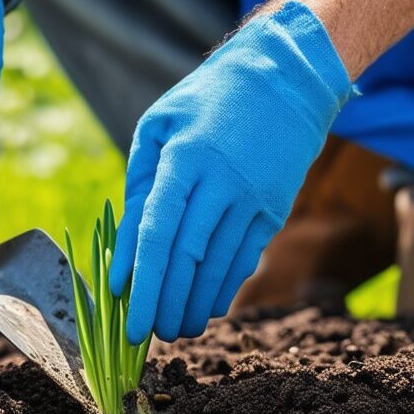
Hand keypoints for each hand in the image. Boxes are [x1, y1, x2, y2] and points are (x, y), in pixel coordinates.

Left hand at [109, 2, 352, 342]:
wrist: (287, 78)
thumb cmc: (209, 100)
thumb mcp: (161, 123)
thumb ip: (140, 179)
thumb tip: (127, 239)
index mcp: (186, 159)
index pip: (158, 230)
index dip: (142, 276)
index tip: (127, 311)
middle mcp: (222, 182)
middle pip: (188, 257)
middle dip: (166, 302)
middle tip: (149, 335)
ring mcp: (253, 198)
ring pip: (220, 265)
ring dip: (195, 304)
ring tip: (176, 330)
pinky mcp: (274, 209)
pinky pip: (244, 257)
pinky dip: (224, 287)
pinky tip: (208, 308)